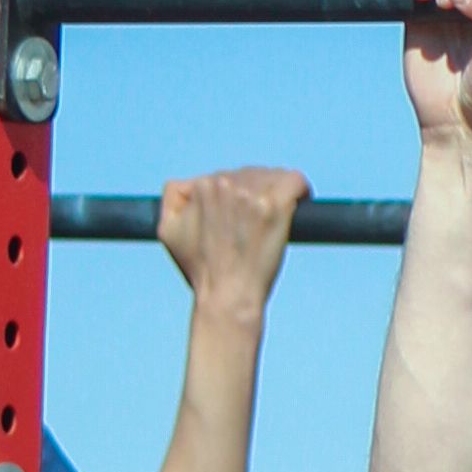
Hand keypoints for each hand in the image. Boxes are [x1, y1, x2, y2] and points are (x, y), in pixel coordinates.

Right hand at [158, 166, 305, 322]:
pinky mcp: (274, 207)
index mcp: (202, 186)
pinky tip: (303, 202)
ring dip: (276, 196)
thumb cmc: (202, 271)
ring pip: (273, 178)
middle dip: (255, 196)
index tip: (242, 219)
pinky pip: (296, 181)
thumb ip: (171, 198)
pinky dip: (302, 189)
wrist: (226, 296)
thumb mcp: (168, 231)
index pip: (227, 176)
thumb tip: (189, 184)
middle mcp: (225, 185)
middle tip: (255, 227)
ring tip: (273, 221)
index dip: (235, 199)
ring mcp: (251, 196)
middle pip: (251, 175)